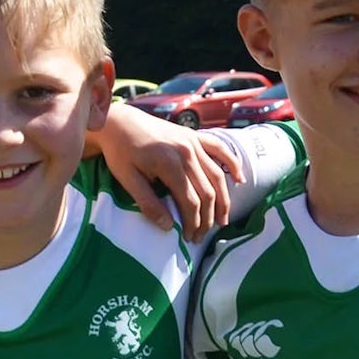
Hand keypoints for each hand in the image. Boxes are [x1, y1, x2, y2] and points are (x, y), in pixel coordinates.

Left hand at [93, 104, 243, 241]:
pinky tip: (240, 179)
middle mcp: (186, 152)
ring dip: (223, 200)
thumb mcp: (127, 180)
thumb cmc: (120, 152)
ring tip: (223, 220)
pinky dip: (232, 163)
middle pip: (207, 191)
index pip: (191, 201)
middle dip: (207, 218)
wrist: (119, 122)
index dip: (193, 222)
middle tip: (201, 236)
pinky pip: (219, 149)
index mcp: (169, 164)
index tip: (189, 237)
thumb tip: (168, 227)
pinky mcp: (193, 136)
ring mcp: (192, 142)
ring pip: (217, 175)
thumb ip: (148, 203)